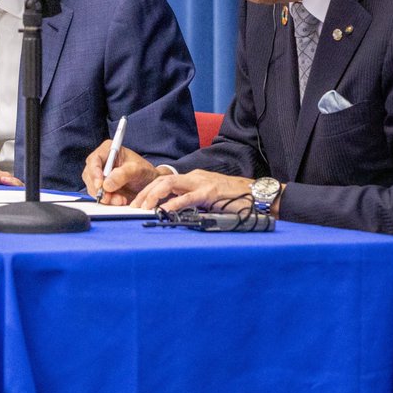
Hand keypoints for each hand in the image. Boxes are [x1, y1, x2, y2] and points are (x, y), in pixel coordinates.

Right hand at [82, 141, 158, 204]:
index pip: (94, 160)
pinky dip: (107, 200)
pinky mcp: (102, 186)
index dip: (94, 173)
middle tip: (108, 197)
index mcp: (109, 150)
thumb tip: (106, 184)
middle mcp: (102, 161)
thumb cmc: (144, 172)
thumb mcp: (137, 170)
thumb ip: (123, 174)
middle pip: (90, 175)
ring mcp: (100, 174)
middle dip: (98, 188)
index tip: (100, 185)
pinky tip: (119, 200)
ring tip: (120, 200)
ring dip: (104, 196)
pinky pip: (98, 195)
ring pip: (92, 187)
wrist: (149, 183)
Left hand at [129, 169, 255, 211]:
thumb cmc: (236, 199)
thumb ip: (194, 204)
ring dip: (153, 195)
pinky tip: (164, 211)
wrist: (259, 194)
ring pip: (170, 184)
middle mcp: (195, 178)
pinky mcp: (211, 192)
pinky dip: (174, 203)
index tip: (137, 205)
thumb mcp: (210, 200)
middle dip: (145, 193)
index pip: (164, 182)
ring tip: (143, 208)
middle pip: (162, 180)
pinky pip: (188, 197)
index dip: (148, 192)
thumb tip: (176, 215)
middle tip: (133, 208)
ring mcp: (202, 183)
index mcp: (193, 179)